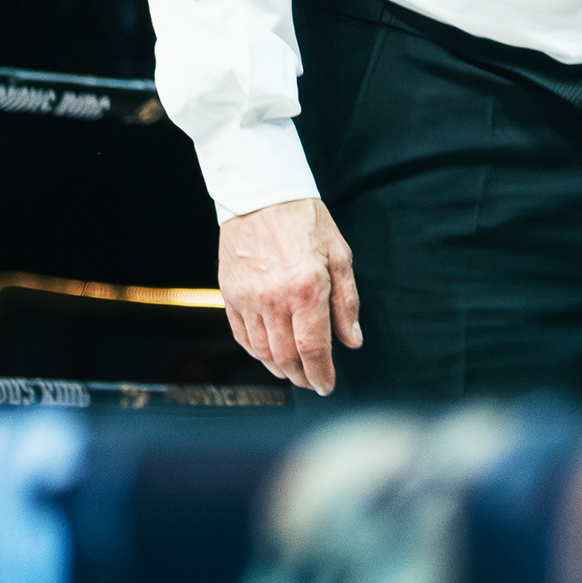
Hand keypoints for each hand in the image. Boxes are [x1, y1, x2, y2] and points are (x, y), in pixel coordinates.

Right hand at [218, 196, 361, 394]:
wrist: (261, 196)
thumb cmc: (307, 222)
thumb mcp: (339, 255)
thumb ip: (346, 302)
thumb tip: (352, 341)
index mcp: (306, 289)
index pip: (313, 348)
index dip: (321, 373)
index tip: (327, 386)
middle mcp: (273, 300)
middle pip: (286, 356)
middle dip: (302, 375)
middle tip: (312, 382)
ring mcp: (247, 299)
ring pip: (262, 351)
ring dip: (279, 368)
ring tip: (294, 371)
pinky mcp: (229, 295)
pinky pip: (241, 336)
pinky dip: (257, 352)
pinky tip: (269, 354)